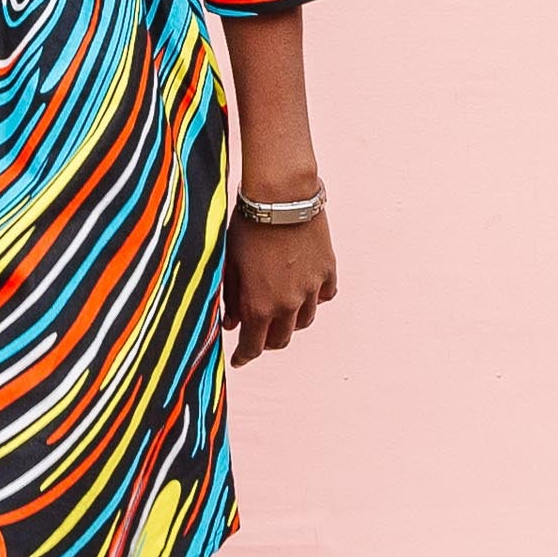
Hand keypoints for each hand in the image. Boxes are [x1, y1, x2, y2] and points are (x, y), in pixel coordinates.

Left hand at [221, 202, 337, 367]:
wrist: (282, 196)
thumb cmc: (247, 226)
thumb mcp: (230, 262)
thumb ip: (231, 297)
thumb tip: (231, 323)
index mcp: (260, 305)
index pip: (253, 346)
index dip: (244, 356)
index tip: (238, 360)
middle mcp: (289, 304)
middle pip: (281, 339)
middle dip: (266, 341)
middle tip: (256, 334)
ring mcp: (312, 288)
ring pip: (304, 320)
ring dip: (290, 320)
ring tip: (279, 309)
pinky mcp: (327, 270)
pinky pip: (324, 296)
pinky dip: (313, 298)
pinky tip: (303, 289)